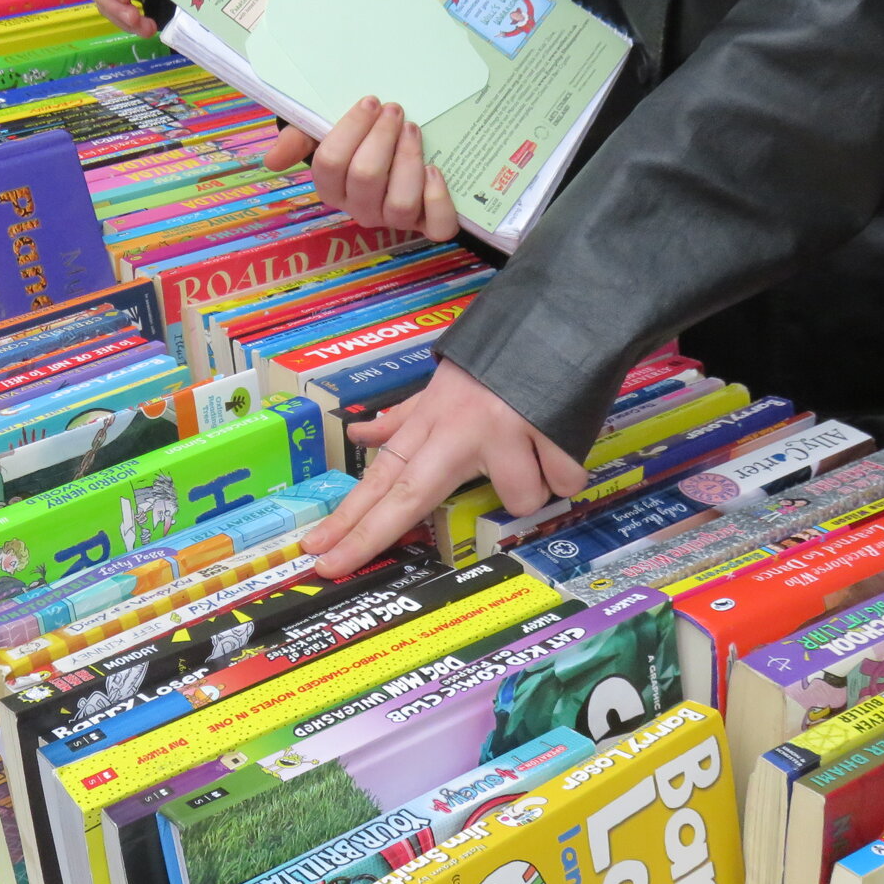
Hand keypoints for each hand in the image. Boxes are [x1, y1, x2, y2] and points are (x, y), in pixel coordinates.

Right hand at [263, 97, 457, 239]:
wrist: (387, 151)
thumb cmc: (354, 140)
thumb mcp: (320, 134)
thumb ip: (296, 140)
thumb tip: (272, 160)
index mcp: (331, 188)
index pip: (331, 163)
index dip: (350, 130)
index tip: (370, 101)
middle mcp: (359, 208)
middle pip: (365, 177)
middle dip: (382, 137)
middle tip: (394, 109)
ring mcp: (392, 219)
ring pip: (399, 203)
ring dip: (408, 161)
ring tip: (413, 130)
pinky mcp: (426, 223)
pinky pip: (437, 226)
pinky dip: (438, 200)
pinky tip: (434, 170)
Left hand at [303, 359, 587, 576]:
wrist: (559, 316)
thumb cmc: (497, 360)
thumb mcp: (443, 386)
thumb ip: (404, 418)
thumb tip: (361, 432)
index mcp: (433, 418)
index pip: (382, 476)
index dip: (348, 516)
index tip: (315, 549)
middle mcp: (460, 427)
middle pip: (408, 494)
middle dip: (367, 536)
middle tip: (333, 566)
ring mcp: (506, 429)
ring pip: (518, 499)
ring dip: (533, 486)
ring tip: (537, 450)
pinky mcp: (552, 430)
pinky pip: (564, 482)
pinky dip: (568, 469)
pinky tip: (562, 440)